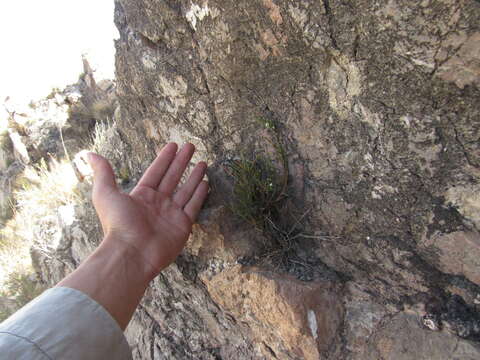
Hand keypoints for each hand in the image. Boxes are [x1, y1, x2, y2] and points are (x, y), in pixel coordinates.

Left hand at [87, 143, 207, 278]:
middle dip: (182, 162)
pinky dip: (200, 195)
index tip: (173, 145)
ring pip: (185, 190)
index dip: (165, 158)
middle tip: (191, 146)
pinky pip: (193, 206)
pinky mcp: (182, 226)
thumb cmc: (117, 224)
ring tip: (203, 162)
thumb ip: (103, 173)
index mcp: (141, 196)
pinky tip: (205, 182)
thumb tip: (90, 154)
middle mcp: (157, 204)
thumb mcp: (105, 194)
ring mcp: (171, 215)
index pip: (156, 172)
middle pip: (173, 177)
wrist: (131, 253)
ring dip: (194, 176)